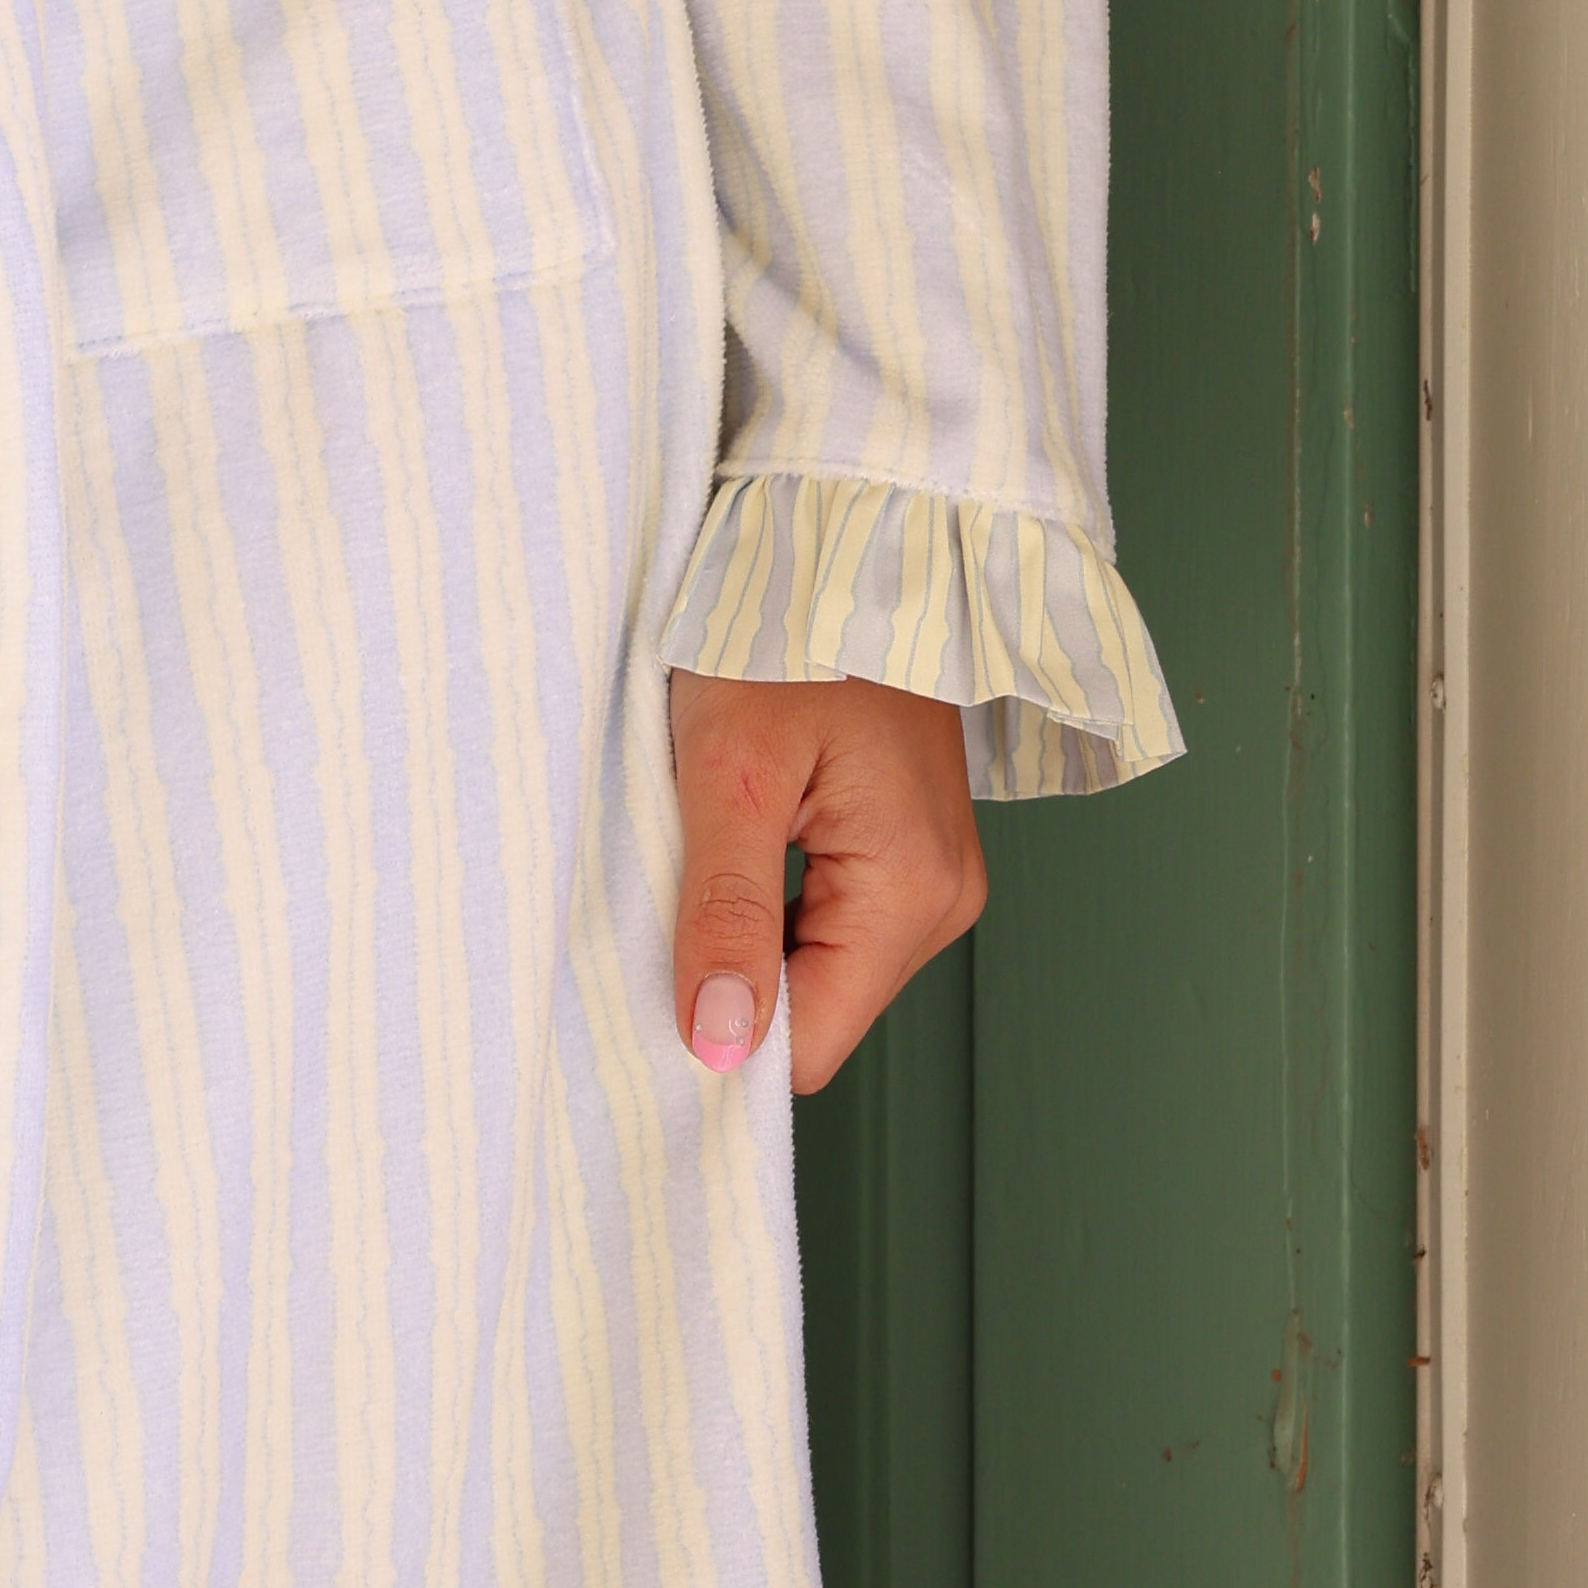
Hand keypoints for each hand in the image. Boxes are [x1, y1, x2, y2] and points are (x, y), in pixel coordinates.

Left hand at [668, 669, 984, 1097]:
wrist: (843, 541)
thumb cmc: (783, 632)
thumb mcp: (729, 772)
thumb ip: (723, 914)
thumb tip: (717, 1046)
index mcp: (913, 891)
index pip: (809, 1046)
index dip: (722, 1039)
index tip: (645, 995)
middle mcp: (942, 898)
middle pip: (814, 1011)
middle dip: (730, 979)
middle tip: (661, 899)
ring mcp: (932, 874)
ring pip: (816, 967)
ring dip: (743, 935)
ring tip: (696, 855)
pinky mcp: (907, 850)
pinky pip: (828, 919)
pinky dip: (767, 903)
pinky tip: (729, 847)